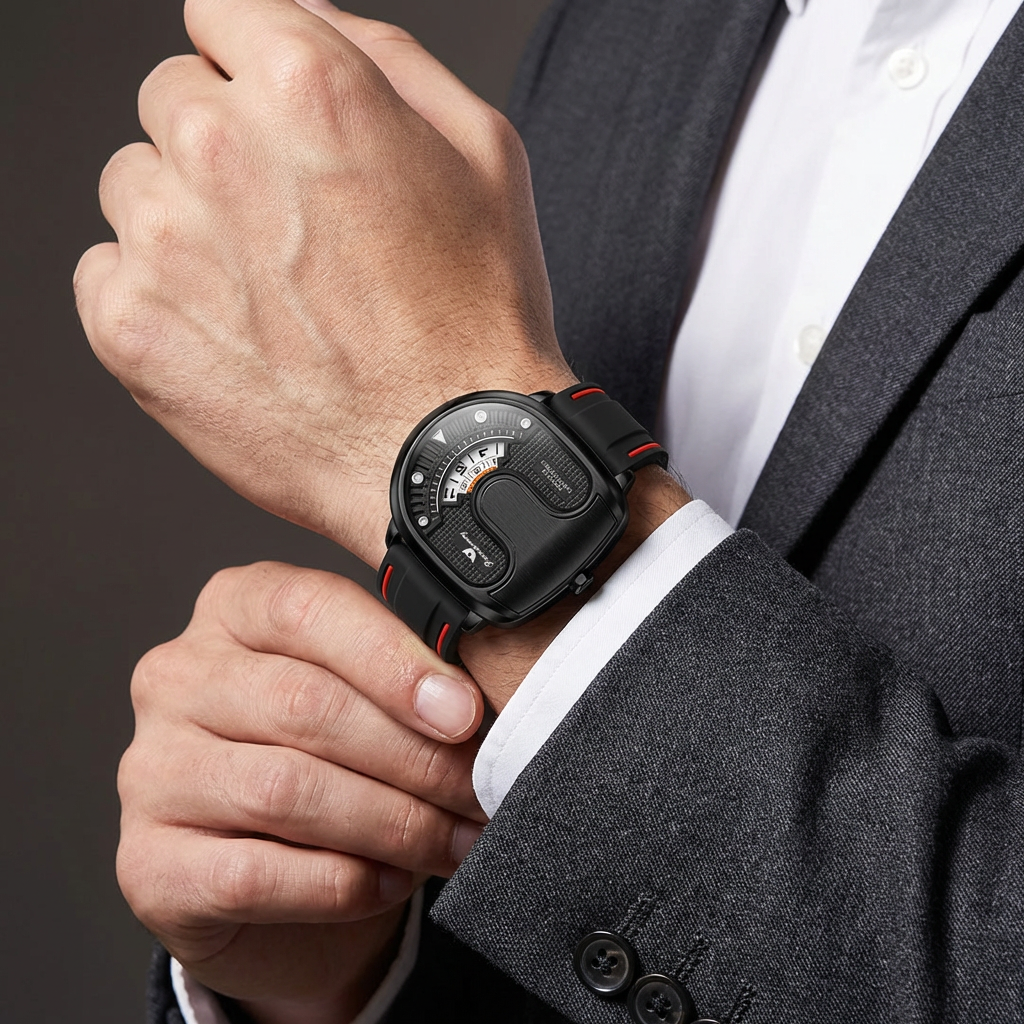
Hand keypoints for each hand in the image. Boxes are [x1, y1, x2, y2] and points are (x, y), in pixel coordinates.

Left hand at [75, 0, 575, 568]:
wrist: (448, 452)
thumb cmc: (477, 318)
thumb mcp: (482, 153)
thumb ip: (386, 55)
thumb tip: (309, 14)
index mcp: (305, 86)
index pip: (217, 13)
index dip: (252, 67)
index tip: (276, 123)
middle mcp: (218, 147)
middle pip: (169, 98)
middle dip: (222, 145)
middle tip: (291, 228)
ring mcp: (164, 240)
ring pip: (133, 185)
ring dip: (186, 222)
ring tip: (269, 292)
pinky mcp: (130, 325)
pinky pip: (107, 272)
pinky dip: (158, 297)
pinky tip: (234, 335)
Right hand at [117, 561, 485, 1022]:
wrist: (280, 875)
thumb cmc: (338, 755)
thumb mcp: (368, 691)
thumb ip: (407, 673)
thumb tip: (474, 704)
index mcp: (235, 607)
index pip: (309, 610)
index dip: (394, 661)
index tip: (465, 712)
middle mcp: (178, 676)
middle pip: (305, 705)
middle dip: (413, 756)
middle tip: (480, 788)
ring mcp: (150, 768)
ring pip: (285, 789)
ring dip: (392, 822)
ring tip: (455, 838)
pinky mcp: (147, 862)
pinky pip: (254, 873)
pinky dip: (341, 882)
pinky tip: (390, 881)